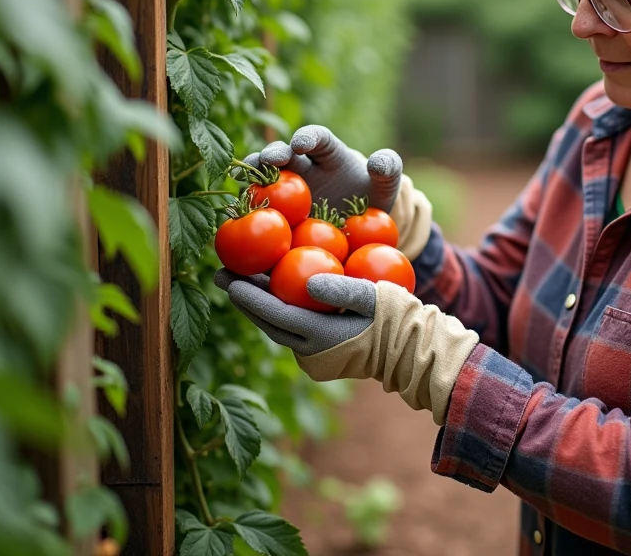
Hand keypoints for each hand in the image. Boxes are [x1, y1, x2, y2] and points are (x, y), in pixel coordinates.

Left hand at [215, 269, 477, 424]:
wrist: (411, 350)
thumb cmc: (396, 318)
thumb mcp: (374, 297)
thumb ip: (342, 289)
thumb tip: (308, 280)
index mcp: (321, 338)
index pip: (277, 315)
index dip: (250, 298)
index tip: (229, 280)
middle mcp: (311, 352)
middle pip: (269, 322)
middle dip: (243, 298)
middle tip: (220, 274)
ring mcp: (314, 356)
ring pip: (277, 326)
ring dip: (257, 304)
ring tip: (235, 279)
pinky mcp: (318, 353)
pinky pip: (290, 328)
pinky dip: (276, 310)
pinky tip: (267, 288)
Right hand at [245, 124, 401, 212]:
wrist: (359, 227)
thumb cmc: (372, 197)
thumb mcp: (387, 184)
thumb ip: (389, 168)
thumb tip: (378, 163)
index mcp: (329, 153)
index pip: (318, 138)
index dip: (308, 137)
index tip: (301, 143)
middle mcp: (303, 166)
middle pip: (284, 154)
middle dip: (274, 154)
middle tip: (268, 160)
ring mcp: (287, 190)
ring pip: (264, 178)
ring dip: (252, 176)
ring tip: (243, 181)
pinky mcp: (278, 212)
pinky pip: (261, 208)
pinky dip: (249, 208)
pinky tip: (239, 214)